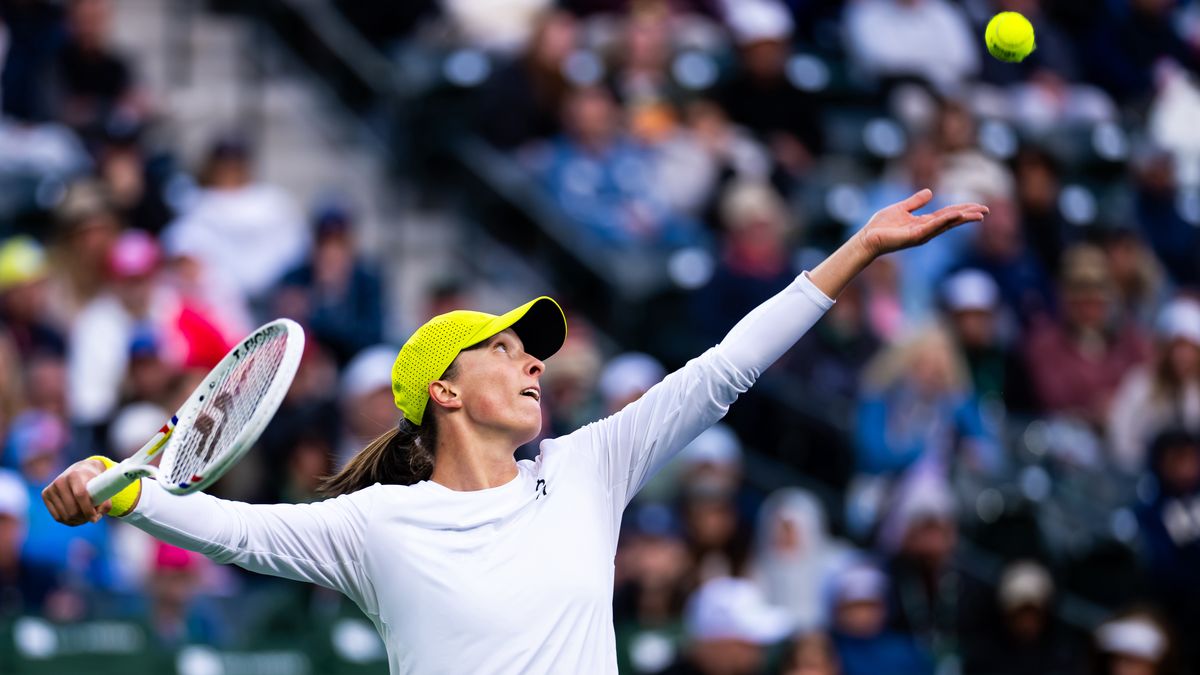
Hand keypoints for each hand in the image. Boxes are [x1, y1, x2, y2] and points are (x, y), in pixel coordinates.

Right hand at [42, 459, 109, 525]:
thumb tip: (96, 517)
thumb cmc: (94, 480)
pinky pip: (57, 517)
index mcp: (76, 475)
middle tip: (93, 518)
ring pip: (65, 516)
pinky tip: (77, 518)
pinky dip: (69, 521)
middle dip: (84, 517)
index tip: (95, 518)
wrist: (80, 470)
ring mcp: (51, 488)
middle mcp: (60, 481)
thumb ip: (105, 502)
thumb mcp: (103, 486)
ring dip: (78, 521)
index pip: (80, 495)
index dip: (88, 510)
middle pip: (72, 509)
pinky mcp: (45, 495)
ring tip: (86, 517)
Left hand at [854, 189, 987, 259]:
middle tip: (986, 210)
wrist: (867, 238)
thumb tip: (930, 192)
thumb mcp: (901, 208)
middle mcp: (926, 230)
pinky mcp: (914, 236)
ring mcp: (922, 234)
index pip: (948, 214)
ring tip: (978, 213)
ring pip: (946, 224)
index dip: (963, 209)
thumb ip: (915, 202)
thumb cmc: (881, 226)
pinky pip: (933, 226)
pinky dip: (945, 220)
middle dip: (969, 215)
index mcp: (924, 223)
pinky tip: (956, 214)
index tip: (978, 206)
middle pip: (952, 220)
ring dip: (962, 218)